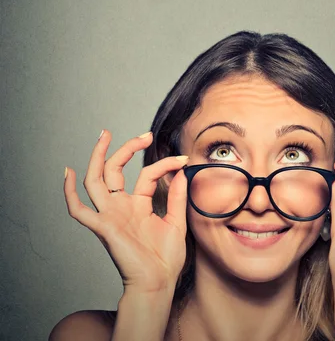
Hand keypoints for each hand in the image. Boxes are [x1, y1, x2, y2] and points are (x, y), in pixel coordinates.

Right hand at [63, 130, 188, 294]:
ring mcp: (110, 215)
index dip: (165, 163)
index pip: (147, 174)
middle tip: (143, 134)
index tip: (183, 159)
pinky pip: (79, 210)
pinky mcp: (103, 227)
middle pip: (115, 169)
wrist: (159, 283)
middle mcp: (121, 206)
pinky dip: (69, 193)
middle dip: (125, 148)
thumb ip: (177, 196)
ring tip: (105, 135)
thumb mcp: (177, 221)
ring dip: (98, 157)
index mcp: (138, 204)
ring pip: (96, 180)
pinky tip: (68, 173)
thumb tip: (181, 171)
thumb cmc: (166, 258)